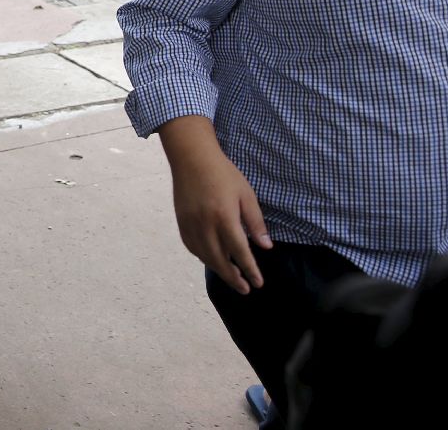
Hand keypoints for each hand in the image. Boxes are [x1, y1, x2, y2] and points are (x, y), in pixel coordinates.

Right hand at [159, 115, 272, 294]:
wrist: (192, 158)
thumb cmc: (223, 173)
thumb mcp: (246, 194)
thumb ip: (255, 222)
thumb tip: (266, 247)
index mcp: (224, 217)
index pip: (239, 252)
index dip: (249, 270)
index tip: (258, 283)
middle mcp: (205, 225)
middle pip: (220, 260)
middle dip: (233, 278)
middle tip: (245, 289)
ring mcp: (190, 224)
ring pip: (204, 256)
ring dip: (218, 270)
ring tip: (231, 277)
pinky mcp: (181, 222)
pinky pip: (192, 247)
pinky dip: (203, 257)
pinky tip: (212, 259)